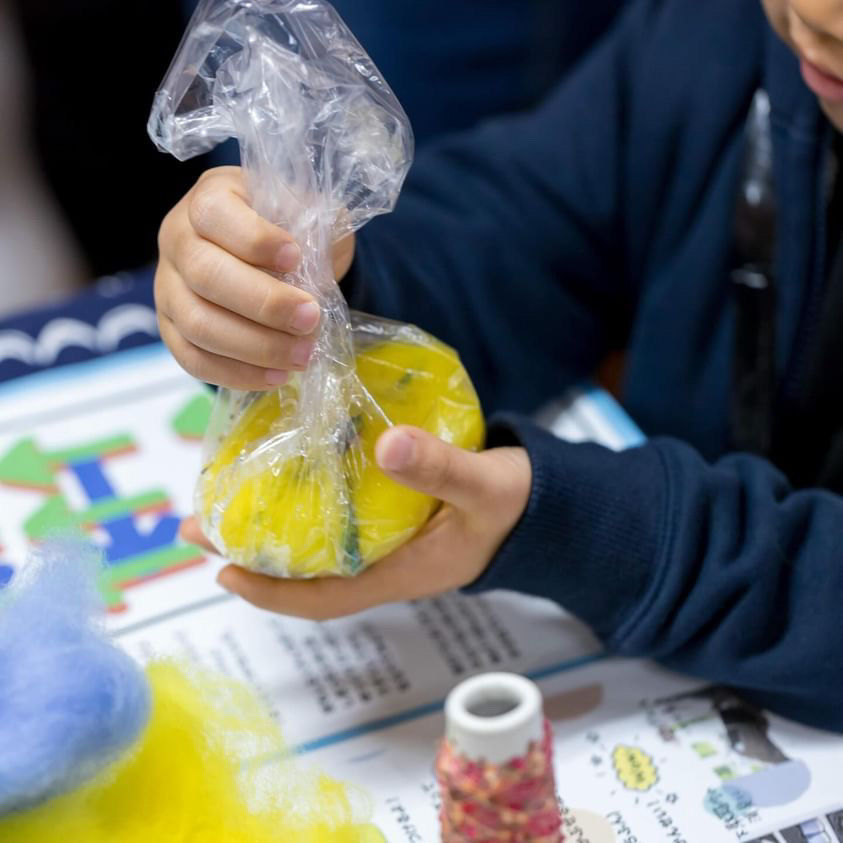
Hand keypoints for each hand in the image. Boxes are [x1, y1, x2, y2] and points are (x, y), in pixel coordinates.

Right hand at [155, 166, 355, 389]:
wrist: (273, 257)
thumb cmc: (291, 230)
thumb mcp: (312, 213)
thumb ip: (319, 228)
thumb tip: (319, 263)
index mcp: (210, 198)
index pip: (215, 214)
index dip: (254, 239)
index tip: (296, 258)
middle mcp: (177, 239)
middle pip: (205, 275)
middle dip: (264, 304)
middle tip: (311, 319)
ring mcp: (168, 288)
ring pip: (198, 324)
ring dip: (255, 347)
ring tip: (302, 355)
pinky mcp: (172, 330)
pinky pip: (194, 360)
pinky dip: (237, 374)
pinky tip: (277, 376)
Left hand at [181, 426, 531, 619]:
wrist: (543, 501)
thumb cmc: (517, 503)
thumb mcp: (485, 486)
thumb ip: (443, 468)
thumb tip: (387, 446)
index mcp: (401, 572)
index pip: (323, 598)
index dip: (270, 593)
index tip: (222, 570)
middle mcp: (383, 562)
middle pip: (304, 570)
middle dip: (248, 552)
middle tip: (196, 524)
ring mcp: (385, 539)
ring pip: (315, 541)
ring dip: (269, 522)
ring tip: (223, 494)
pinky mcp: (391, 513)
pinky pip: (336, 514)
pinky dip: (302, 498)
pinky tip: (284, 467)